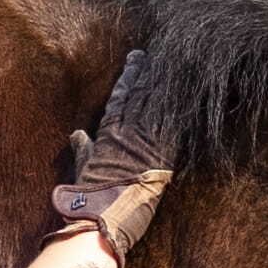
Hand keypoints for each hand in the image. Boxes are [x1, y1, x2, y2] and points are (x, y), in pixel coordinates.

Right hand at [51, 52, 175, 258]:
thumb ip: (83, 148)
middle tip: (161, 52)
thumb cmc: (89, 196)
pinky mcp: (161, 154)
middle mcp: (127, 131)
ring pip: (158, 103)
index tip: (136, 59)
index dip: (130, 76)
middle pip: (142, 93)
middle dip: (151, 71)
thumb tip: (77, 134)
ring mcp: (144, 141)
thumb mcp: (82, 167)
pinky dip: (180, 106)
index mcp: (108, 132)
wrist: (101, 214)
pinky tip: (190, 91)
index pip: (121, 96)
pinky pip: (174, 124)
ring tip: (177, 63)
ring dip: (167, 82)